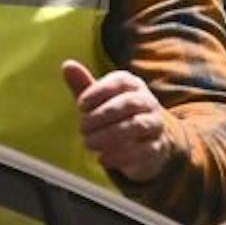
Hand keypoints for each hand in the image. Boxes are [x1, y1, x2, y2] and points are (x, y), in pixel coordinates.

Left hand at [62, 62, 176, 182]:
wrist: (149, 139)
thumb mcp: (100, 100)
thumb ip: (84, 84)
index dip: (99, 92)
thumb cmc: (118, 115)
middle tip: (82, 128)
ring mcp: (155, 125)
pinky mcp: (157, 148)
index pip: (120, 81)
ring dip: (110, 135)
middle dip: (103, 115)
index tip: (80, 105)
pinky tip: (102, 159)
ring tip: (89, 144)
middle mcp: (147, 102)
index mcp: (133, 85)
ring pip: (137, 125)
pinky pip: (143, 150)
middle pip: (130, 103)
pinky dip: (121, 156)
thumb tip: (67, 65)